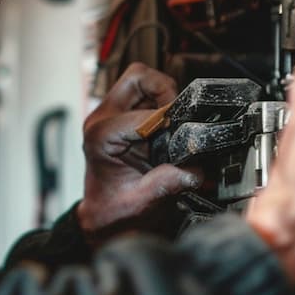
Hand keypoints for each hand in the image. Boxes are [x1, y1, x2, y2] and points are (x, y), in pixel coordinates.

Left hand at [77, 63, 202, 238]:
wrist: (102, 217)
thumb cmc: (113, 211)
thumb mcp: (141, 202)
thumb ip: (166, 184)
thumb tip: (194, 169)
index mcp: (100, 136)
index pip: (141, 113)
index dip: (167, 121)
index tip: (184, 136)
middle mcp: (102, 119)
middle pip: (138, 78)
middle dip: (165, 91)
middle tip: (178, 117)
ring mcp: (111, 113)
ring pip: (142, 80)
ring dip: (164, 95)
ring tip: (174, 123)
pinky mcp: (122, 115)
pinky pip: (146, 93)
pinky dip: (162, 102)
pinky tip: (168, 126)